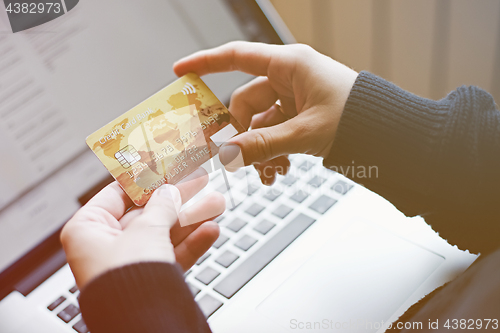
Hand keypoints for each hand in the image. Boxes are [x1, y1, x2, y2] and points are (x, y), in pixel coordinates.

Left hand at [61, 168, 223, 288]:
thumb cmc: (127, 280)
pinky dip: (192, 243)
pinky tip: (211, 230)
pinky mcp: (149, 278)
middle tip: (201, 180)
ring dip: (193, 219)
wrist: (143, 324)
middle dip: (180, 198)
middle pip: (148, 212)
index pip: (119, 193)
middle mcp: (106, 245)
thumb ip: (161, 206)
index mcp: (89, 229)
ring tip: (217, 203)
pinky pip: (171, 254)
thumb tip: (169, 191)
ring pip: (165, 233)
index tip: (168, 164)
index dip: (146, 178)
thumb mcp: (146, 231)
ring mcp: (129, 262)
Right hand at [174, 42, 357, 184]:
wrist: (392, 135)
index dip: (206, 63)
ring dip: (260, 151)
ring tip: (270, 175)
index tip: (180, 72)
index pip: (238, 57)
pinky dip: (274, 152)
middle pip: (246, 103)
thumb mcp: (306, 133)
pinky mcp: (302, 115)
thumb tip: (228, 156)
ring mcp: (296, 98)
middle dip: (243, 135)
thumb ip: (263, 144)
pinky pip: (276, 132)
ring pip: (261, 123)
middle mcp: (290, 78)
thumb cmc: (359, 118)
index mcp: (290, 65)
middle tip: (241, 161)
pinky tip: (281, 171)